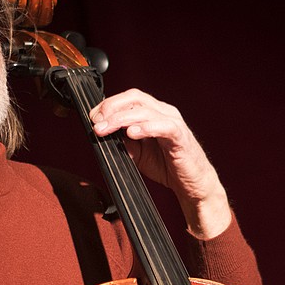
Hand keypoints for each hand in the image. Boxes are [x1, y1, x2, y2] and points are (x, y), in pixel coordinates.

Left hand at [90, 89, 231, 238]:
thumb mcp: (138, 153)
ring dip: (121, 119)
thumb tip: (104, 135)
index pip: (127, 99)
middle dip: (111, 109)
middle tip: (96, 123)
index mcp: (153, 113)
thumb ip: (123, 142)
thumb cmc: (168, 166)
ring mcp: (173, 122)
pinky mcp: (180, 137)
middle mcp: (163, 112)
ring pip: (144, 111)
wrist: (192, 185)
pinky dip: (146, 128)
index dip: (107, 105)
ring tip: (105, 129)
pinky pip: (163, 126)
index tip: (92, 118)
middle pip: (134, 98)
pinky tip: (132, 133)